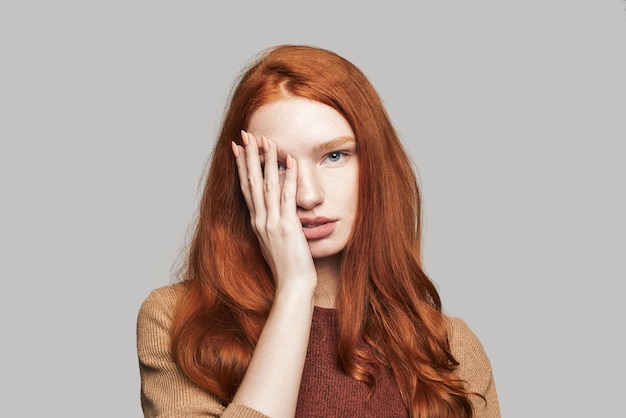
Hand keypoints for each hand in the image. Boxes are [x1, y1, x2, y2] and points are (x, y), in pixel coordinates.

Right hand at [232, 131, 316, 293]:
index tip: (237, 148)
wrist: (292, 286)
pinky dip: (289, 177)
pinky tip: (291, 160)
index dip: (241, 167)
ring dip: (267, 161)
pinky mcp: (287, 226)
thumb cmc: (287, 268)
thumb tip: (272, 217)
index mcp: (256, 223)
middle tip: (245, 135)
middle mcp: (260, 220)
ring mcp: (272, 223)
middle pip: (252, 183)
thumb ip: (271, 228)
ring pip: (268, 186)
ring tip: (266, 141)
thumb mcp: (273, 244)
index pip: (246, 189)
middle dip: (248, 157)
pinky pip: (288, 197)